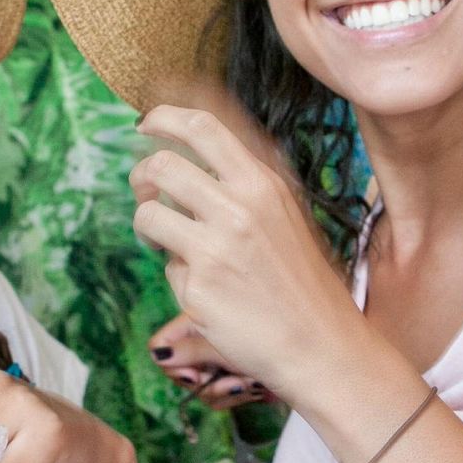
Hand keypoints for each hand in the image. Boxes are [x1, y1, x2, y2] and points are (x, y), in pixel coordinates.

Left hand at [131, 104, 365, 402]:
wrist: (322, 344)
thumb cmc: (302, 283)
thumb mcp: (284, 216)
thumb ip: (242, 187)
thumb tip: (186, 164)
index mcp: (263, 184)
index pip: (203, 128)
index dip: (164, 118)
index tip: (145, 124)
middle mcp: (239, 207)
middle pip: (161, 163)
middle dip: (141, 175)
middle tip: (145, 191)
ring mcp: (216, 246)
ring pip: (148, 212)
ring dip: (148, 224)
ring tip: (165, 241)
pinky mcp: (198, 286)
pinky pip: (166, 266)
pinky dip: (177, 275)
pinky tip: (207, 290)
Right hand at [150, 314, 267, 410]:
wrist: (322, 361)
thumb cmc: (277, 343)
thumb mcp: (227, 345)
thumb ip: (191, 350)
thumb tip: (158, 354)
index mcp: (199, 318)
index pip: (161, 345)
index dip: (174, 365)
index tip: (197, 376)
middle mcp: (208, 335)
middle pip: (183, 371)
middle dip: (209, 382)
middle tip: (236, 382)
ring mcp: (224, 356)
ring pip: (204, 388)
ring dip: (229, 391)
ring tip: (254, 383)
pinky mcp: (239, 372)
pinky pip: (224, 394)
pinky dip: (240, 394)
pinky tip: (259, 388)